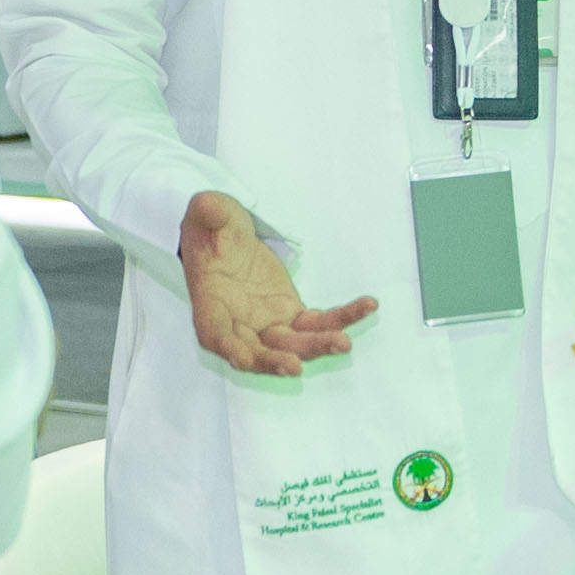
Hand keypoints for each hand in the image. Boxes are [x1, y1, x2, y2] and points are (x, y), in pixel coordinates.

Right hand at [179, 193, 375, 375]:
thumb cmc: (212, 232)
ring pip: (293, 344)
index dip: (229, 348)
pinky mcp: (292, 315)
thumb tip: (209, 207)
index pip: (215, 334)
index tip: (243, 358)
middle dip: (275, 361)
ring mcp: (268, 324)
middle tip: (295, 366)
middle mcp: (239, 325)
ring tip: (343, 343)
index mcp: (211, 306)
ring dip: (317, 346)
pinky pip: (319, 322)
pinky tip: (367, 306)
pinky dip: (343, 318)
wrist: (229, 241)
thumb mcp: (207, 214)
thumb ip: (208, 212)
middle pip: (258, 351)